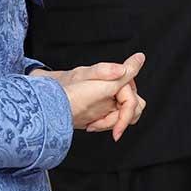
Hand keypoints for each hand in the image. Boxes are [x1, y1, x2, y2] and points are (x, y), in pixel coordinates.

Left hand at [30, 52, 146, 140]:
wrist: (51, 100)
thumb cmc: (67, 86)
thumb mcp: (90, 77)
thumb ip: (115, 69)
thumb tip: (139, 58)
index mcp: (117, 77)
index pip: (133, 101)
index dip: (125, 117)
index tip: (116, 132)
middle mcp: (117, 86)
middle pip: (134, 109)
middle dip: (118, 120)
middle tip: (97, 124)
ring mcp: (112, 97)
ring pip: (126, 115)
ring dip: (112, 123)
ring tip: (93, 124)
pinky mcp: (106, 107)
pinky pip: (116, 119)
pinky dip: (106, 125)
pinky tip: (91, 124)